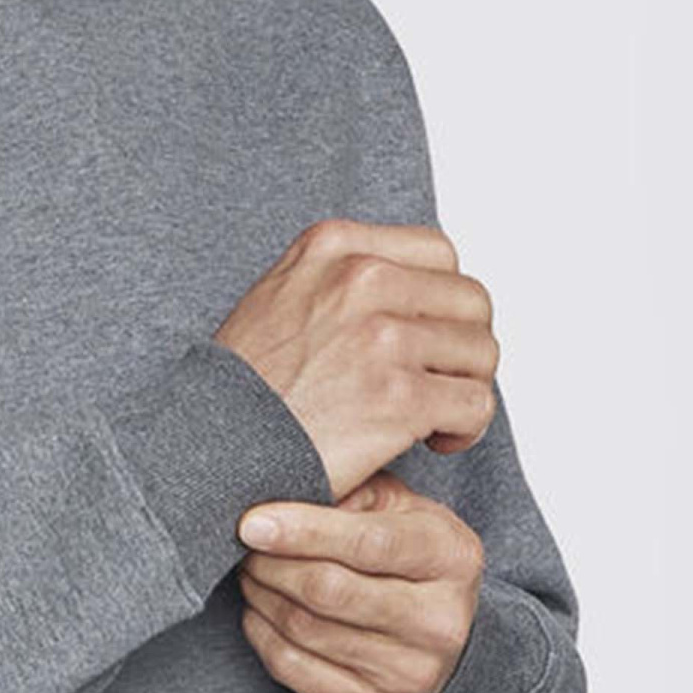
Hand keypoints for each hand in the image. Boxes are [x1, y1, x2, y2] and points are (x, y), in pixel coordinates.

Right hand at [211, 218, 499, 499]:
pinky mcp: (399, 399)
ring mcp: (383, 338)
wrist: (211, 446)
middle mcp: (362, 280)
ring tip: (432, 416)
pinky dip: (464, 429)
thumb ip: (340, 277)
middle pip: (471, 302)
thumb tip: (410, 286)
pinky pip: (475, 405)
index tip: (426, 337)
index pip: (439, 253)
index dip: (443, 302)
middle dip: (462, 348)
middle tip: (435, 382)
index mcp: (335, 246)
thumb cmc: (244, 387)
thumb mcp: (280, 295)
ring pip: (482, 353)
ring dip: (465, 389)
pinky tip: (434, 441)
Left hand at [233, 470, 484, 692]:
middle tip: (243, 543)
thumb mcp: (398, 511)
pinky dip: (261, 633)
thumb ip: (354, 491)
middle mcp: (439, 622)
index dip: (305, 530)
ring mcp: (408, 674)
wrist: (434, 643)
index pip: (369, 542)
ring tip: (251, 570)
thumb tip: (287, 488)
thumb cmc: (404, 558)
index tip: (252, 521)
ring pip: (304, 628)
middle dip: (271, 563)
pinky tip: (260, 609)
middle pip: (328, 589)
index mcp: (452, 558)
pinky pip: (290, 666)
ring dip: (261, 593)